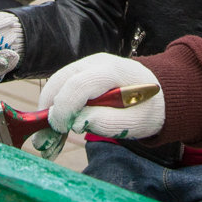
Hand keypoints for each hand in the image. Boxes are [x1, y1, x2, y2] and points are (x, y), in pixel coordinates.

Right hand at [38, 54, 162, 138]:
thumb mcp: (136, 122)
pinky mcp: (81, 72)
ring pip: (56, 82)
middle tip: (43, 139)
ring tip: (46, 139)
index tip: (61, 130)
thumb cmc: (147, 108)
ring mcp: (86, 64)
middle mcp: (96, 62)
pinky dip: (53, 106)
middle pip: (61, 80)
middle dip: (49, 109)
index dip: (64, 107)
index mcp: (113, 71)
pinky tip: (54, 129)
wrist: (157, 92)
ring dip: (47, 110)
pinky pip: (60, 86)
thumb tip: (77, 123)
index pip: (78, 84)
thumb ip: (107, 122)